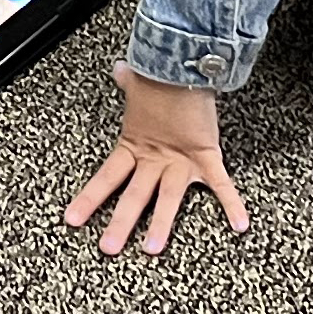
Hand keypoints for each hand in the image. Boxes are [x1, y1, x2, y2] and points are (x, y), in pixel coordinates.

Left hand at [62, 67, 248, 256]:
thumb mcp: (139, 83)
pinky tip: (241, 225)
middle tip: (107, 249)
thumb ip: (128, 82)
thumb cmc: (161, 76)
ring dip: (160, 225)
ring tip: (151, 249)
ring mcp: (180, 161)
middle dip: (120, 224)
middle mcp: (154, 159)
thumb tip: (120, 69)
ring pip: (167, 199)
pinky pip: (221, 184)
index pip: (106, 177)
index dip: (88, 199)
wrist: (184, 64)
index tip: (72, 220)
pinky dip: (232, 204)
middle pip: (134, 196)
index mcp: (134, 146)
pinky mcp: (206, 156)